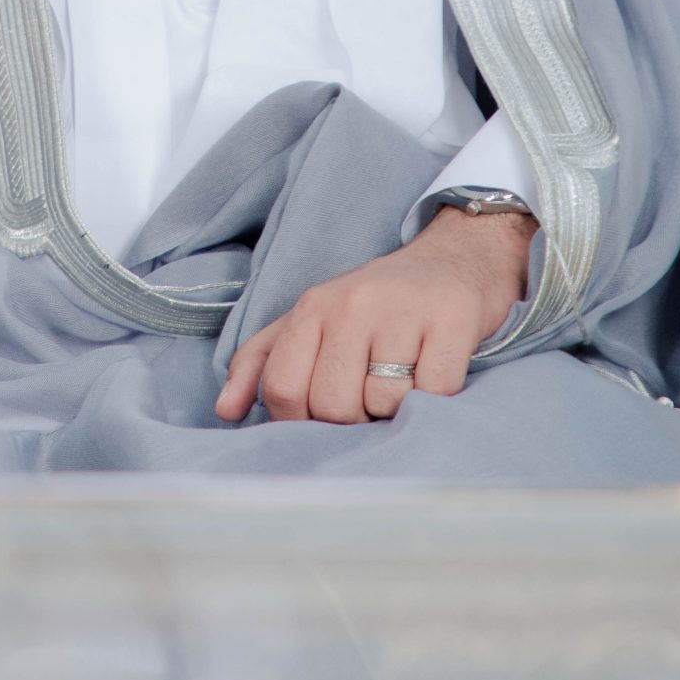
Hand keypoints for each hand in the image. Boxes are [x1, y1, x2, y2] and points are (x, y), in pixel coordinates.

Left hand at [214, 205, 534, 424]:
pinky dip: (434, 398)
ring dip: (394, 409)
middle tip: (368, 397)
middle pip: (332, 405)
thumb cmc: (375, 304)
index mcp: (312, 307)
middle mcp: (352, 304)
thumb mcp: (311, 321)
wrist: (454, 259)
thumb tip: (226, 411)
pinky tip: (433, 373)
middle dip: (351, 419)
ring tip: (403, 378)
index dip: (298, 421)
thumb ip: (262, 362)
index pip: (282, 388)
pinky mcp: (452, 320)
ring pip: (383, 404)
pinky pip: (433, 393)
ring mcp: (402, 310)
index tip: (321, 416)